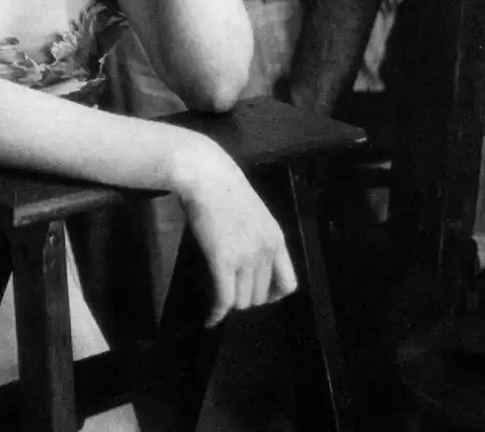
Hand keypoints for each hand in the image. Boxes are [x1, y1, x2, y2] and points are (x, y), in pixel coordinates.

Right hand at [176, 139, 297, 325]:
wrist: (207, 176)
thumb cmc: (225, 189)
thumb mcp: (253, 214)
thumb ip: (256, 237)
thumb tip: (247, 260)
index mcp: (276, 239)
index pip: (287, 284)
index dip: (273, 296)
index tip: (258, 294)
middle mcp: (265, 251)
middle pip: (260, 295)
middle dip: (245, 298)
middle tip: (229, 293)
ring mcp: (245, 257)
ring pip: (242, 300)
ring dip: (230, 304)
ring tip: (217, 300)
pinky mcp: (222, 261)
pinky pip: (223, 298)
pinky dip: (216, 313)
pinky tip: (210, 319)